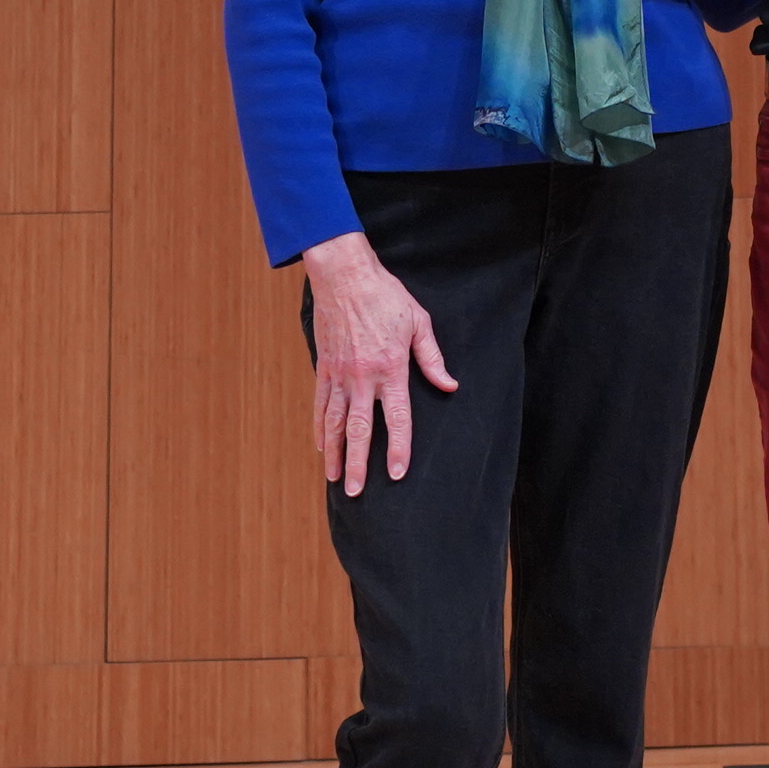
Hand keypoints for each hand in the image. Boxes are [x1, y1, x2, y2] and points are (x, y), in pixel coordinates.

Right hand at [303, 232, 454, 493]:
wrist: (345, 275)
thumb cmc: (386, 296)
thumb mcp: (418, 322)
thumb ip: (432, 358)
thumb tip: (449, 385)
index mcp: (391, 368)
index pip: (396, 418)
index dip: (397, 448)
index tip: (396, 474)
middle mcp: (363, 377)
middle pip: (359, 429)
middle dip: (358, 464)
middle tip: (356, 492)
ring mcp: (340, 374)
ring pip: (335, 422)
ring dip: (334, 453)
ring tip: (334, 479)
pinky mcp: (325, 367)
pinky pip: (320, 404)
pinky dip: (319, 427)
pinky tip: (319, 446)